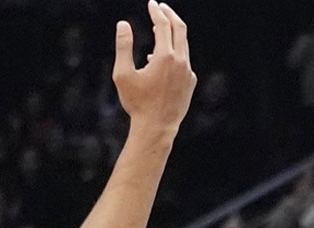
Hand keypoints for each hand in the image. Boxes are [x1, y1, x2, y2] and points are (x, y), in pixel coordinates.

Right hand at [112, 3, 196, 134]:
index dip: (156, 11)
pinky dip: (174, 55)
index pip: (163, 24)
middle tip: (161, 8)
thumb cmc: (137, 103)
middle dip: (170, 15)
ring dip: (171, 36)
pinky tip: (160, 61)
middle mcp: (181, 61)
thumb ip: (123, 47)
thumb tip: (123, 24)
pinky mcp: (190, 83)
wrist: (157, 128)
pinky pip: (183, 62)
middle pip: (180, 29)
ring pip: (183, 46)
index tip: (151, 3)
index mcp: (165, 56)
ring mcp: (188, 72)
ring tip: (158, 32)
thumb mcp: (123, 75)